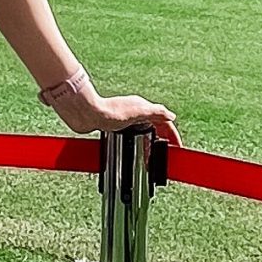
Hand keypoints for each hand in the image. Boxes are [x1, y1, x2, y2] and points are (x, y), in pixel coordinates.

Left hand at [52, 84, 179, 145]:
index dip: (172, 135)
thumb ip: (156, 112)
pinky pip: (131, 134)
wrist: (85, 114)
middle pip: (155, 126)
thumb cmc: (109, 111)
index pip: (164, 121)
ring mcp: (124, 118)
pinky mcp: (114, 125)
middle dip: (163, 139)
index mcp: (142, 107)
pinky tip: (133, 148)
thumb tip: (171, 115)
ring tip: (152, 154)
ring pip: (144, 130)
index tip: (176, 147)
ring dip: (150, 141)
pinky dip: (137, 142)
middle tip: (165, 152)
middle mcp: (135, 111)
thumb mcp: (138, 112)